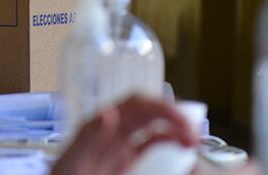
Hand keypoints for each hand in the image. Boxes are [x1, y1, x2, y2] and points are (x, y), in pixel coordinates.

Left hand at [51, 96, 199, 174]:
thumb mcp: (73, 163)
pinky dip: (168, 144)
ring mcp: (119, 147)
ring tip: (192, 142)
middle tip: (194, 134)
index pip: (134, 104)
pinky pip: (150, 145)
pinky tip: (181, 150)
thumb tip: (108, 111)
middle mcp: (111, 132)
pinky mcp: (124, 161)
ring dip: (175, 130)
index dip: (160, 105)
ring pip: (153, 128)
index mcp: (99, 127)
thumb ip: (90, 139)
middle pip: (148, 113)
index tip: (181, 118)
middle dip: (174, 117)